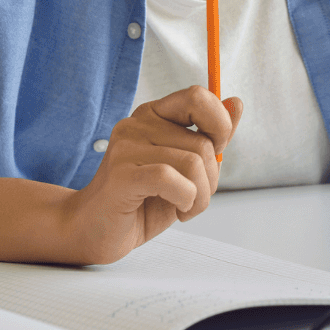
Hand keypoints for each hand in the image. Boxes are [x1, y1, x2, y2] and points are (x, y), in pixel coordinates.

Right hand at [58, 85, 241, 263]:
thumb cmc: (142, 201)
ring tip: (185, 208)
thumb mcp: (185, 169)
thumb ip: (210, 137)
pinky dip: (186, 199)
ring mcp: (126, 147)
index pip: (198, 96)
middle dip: (211, 179)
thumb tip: (235, 103)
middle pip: (203, 142)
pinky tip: (177, 210)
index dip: (219, 125)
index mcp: (154, 116)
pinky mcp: (121, 174)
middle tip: (195, 197)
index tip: (215, 153)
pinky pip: (171, 178)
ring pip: (193, 162)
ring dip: (201, 196)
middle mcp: (138, 124)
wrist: (94, 232)